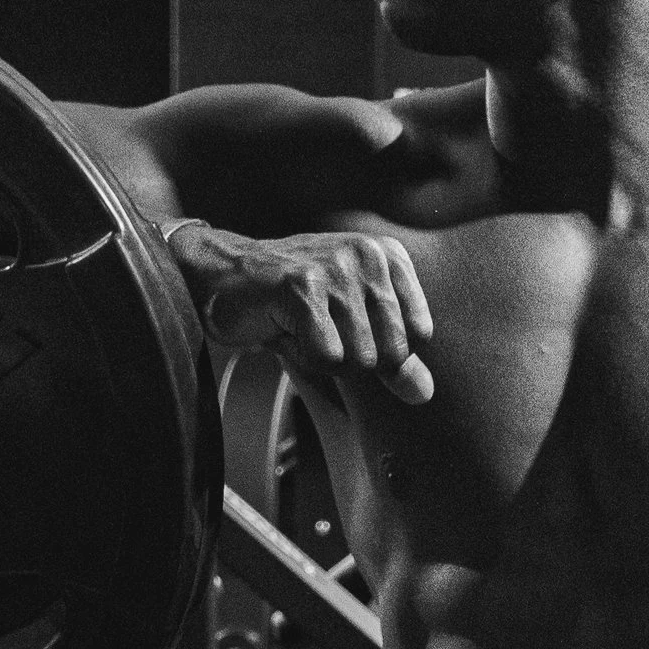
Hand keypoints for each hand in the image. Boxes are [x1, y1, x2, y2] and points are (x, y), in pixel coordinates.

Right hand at [164, 220, 432, 406]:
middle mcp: (368, 254)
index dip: (378, 349)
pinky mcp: (302, 285)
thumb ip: (394, 360)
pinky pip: (326, 357)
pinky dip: (301, 356)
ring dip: (322, 358)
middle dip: (350, 358)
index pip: (417, 336)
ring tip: (299, 325)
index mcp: (388, 256)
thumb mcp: (353, 328)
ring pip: (357, 360)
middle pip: (389, 354)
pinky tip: (283, 326)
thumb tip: (424, 393)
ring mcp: (335, 267)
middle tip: (318, 328)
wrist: (224, 278)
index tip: (343, 324)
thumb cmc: (294, 303)